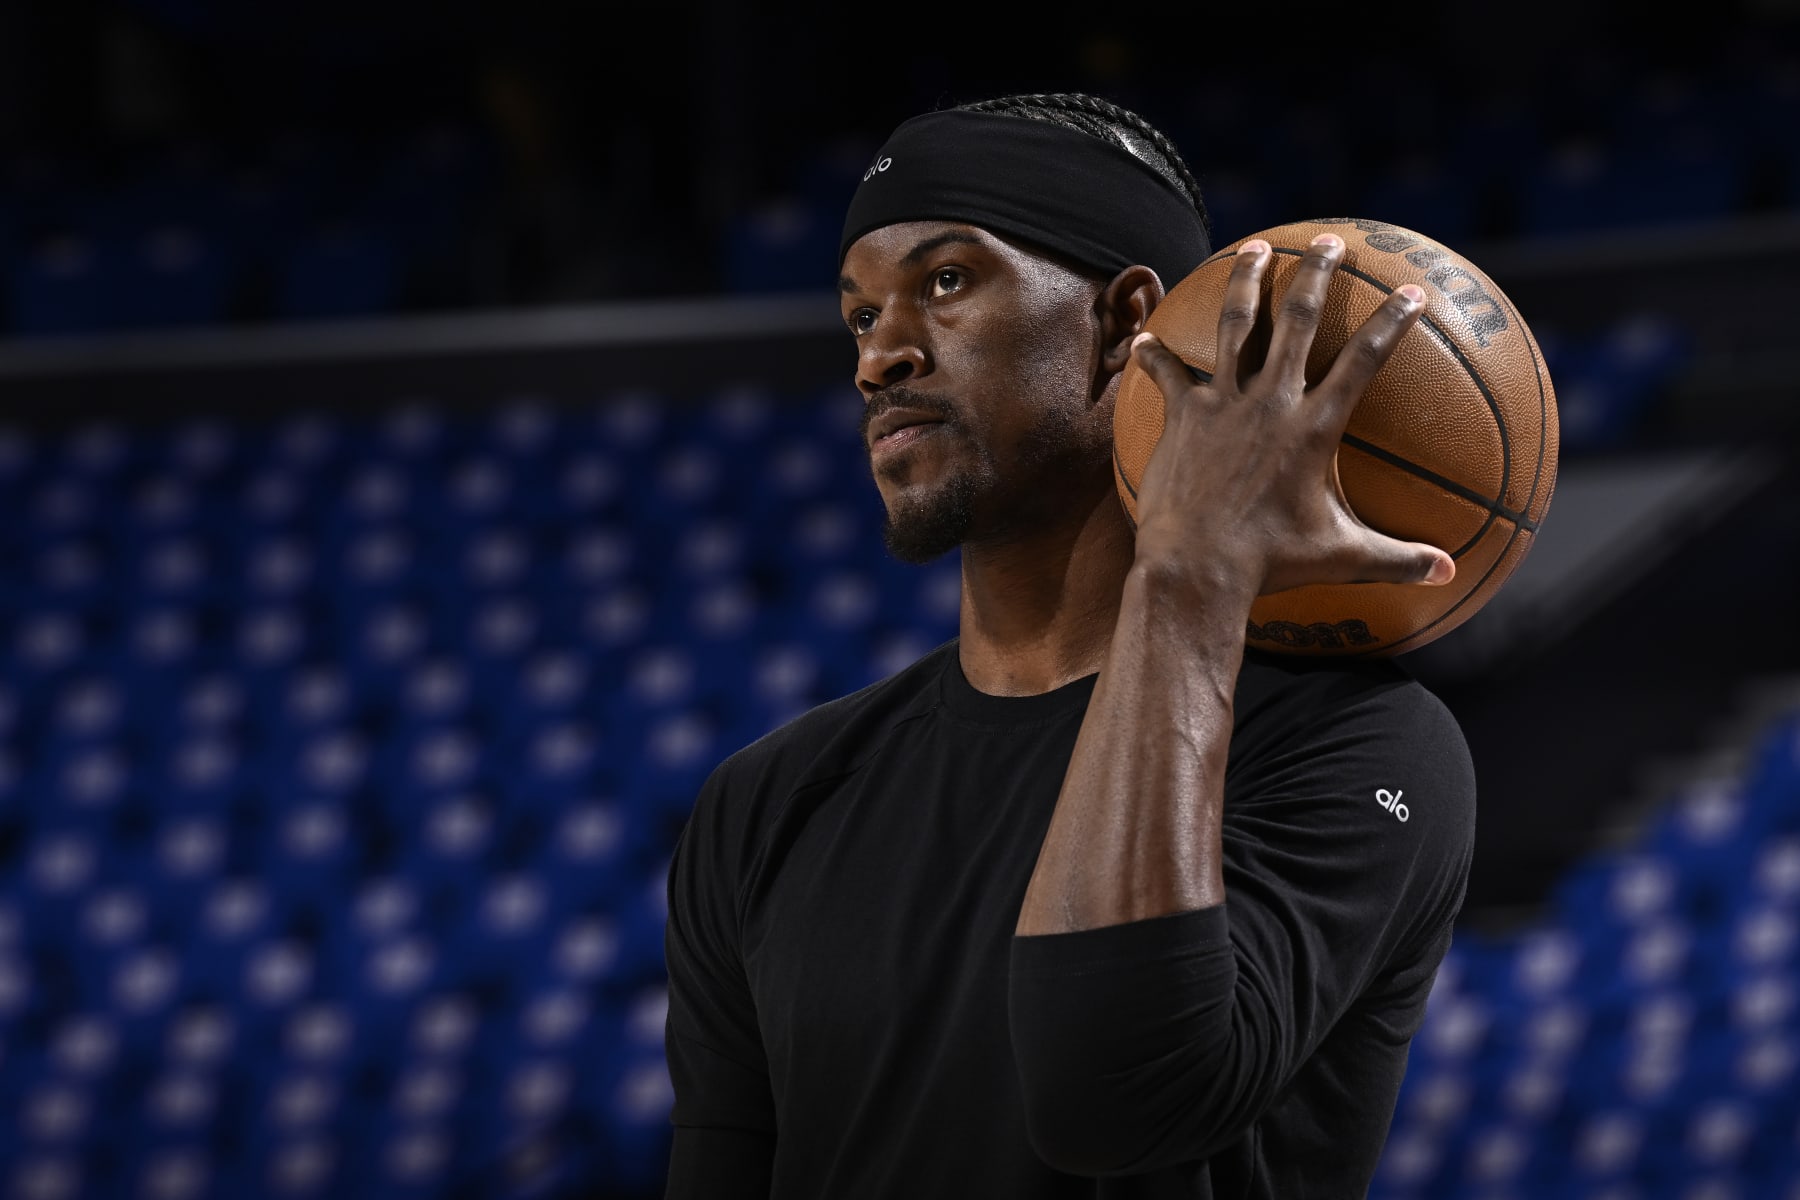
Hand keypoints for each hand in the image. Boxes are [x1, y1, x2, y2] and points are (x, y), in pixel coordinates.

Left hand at [1127, 233, 1454, 599]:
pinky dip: (1155, 355)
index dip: (1392, 322)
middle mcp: (1271, 402)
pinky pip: (1167, 374)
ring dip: (1247, 282)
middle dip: (1317, 274)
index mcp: (1315, 427)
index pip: (1365, 360)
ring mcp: (1223, 404)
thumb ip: (1397, 559)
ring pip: (1236, 325)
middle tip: (1329, 242)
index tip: (1412, 291)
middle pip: (1299, 320)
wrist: (1197, 568)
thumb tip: (1449, 576)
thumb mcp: (1342, 558)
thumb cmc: (1271, 565)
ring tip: (1255, 249)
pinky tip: (1143, 336)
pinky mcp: (1182, 417)